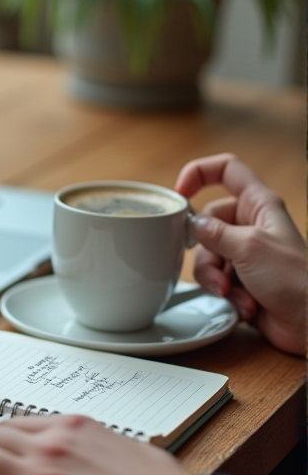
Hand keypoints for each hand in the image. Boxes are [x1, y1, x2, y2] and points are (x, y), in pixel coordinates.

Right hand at [175, 153, 304, 355]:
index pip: (227, 170)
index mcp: (259, 205)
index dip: (199, 173)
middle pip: (206, 223)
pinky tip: (243, 304)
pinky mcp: (240, 278)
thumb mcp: (250, 247)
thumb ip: (215, 232)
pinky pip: (215, 278)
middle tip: (218, 271)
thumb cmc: (295, 280)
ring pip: (206, 255)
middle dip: (205, 252)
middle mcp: (250, 225)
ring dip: (215, 278)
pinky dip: (224, 293)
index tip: (179, 193)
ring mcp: (244, 253)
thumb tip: (193, 225)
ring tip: (231, 292)